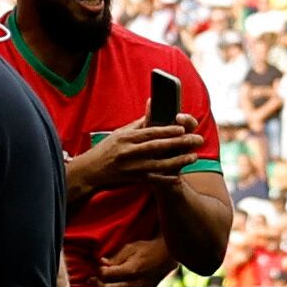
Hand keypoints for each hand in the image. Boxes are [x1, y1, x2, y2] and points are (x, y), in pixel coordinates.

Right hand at [68, 118, 198, 195]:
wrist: (90, 173)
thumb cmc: (105, 150)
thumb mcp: (119, 134)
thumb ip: (138, 123)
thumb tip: (153, 106)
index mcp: (126, 138)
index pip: (151, 132)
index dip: (168, 130)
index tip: (183, 128)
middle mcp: (130, 152)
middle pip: (159, 147)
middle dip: (180, 143)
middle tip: (197, 140)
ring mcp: (132, 168)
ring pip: (160, 164)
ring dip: (179, 160)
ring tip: (193, 156)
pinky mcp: (134, 180)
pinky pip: (154, 180)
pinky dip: (167, 178)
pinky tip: (179, 176)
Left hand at [94, 236, 176, 286]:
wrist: (165, 256)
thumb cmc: (146, 250)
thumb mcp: (130, 248)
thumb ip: (115, 258)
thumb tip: (101, 263)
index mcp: (131, 270)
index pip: (106, 275)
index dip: (98, 271)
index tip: (99, 267)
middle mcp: (136, 285)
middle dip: (98, 284)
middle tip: (95, 279)